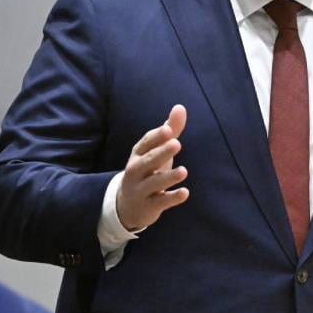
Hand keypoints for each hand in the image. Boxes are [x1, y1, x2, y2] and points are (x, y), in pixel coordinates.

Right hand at [116, 104, 189, 230]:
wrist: (127, 206)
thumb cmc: (147, 171)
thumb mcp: (156, 150)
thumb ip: (170, 129)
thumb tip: (180, 107)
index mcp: (138, 154)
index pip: (145, 143)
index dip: (156, 137)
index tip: (168, 130)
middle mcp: (136, 171)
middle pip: (148, 161)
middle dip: (161, 153)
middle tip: (177, 143)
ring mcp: (141, 190)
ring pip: (154, 183)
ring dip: (168, 177)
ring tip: (183, 171)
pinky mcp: (149, 206)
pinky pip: (160, 202)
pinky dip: (172, 198)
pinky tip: (185, 193)